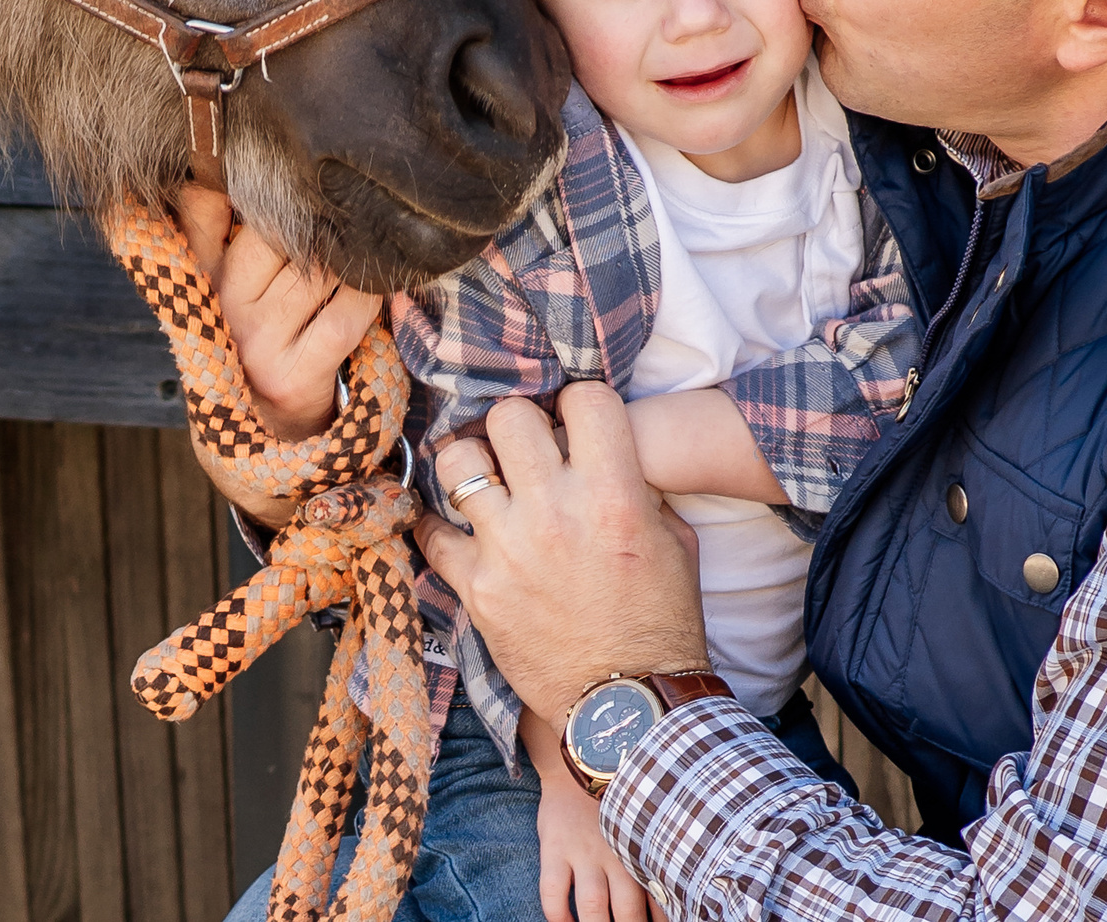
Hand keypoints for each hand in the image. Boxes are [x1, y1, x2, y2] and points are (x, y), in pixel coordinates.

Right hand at [173, 185, 380, 442]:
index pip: (202, 206)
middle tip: (350, 200)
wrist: (271, 429)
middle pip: (278, 232)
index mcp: (201, 272)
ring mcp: (257, 342)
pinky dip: (371, 294)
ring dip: (353, 253)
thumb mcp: (228, 277)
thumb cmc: (262, 332)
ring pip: (318, 270)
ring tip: (371, 241)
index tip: (285, 155)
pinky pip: (345, 315)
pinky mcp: (295, 375)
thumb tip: (225, 161)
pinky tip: (382, 284)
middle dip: (319, 213)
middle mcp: (222, 305)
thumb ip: (214, 219)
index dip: (240, 177)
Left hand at [416, 383, 707, 724]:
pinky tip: (459, 531)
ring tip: (487, 484)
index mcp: (614, 495)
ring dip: (472, 466)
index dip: (580, 404)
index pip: (584, 397)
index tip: (576, 424)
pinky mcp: (475, 588)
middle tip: (526, 451)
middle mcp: (555, 513)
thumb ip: (639, 487)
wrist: (627, 708)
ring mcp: (507, 549)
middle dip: (519, 426)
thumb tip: (606, 450)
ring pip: (457, 460)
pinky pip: (431, 531)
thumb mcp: (675, 543)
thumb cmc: (660, 624)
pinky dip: (439, 527)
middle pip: (509, 415)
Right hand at [537, 766, 651, 921]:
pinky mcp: (555, 848)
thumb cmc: (616, 806)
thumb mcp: (641, 831)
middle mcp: (616, 856)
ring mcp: (584, 853)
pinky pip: (553, 891)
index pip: (659, 904)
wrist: (580, 766)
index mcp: (642, 854)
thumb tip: (675, 902)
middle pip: (627, 913)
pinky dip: (558, 915)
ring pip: (592, 906)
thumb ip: (652, 864)